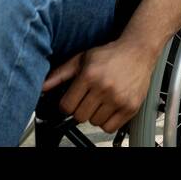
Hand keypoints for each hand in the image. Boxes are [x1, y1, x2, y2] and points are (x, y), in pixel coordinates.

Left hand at [41, 38, 158, 133]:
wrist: (138, 52)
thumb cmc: (109, 55)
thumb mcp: (82, 59)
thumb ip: (60, 74)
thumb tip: (43, 86)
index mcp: (89, 75)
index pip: (67, 106)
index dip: (66, 105)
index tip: (71, 100)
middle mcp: (104, 88)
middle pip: (79, 116)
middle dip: (80, 109)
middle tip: (86, 99)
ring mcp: (118, 99)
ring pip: (94, 122)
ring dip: (94, 115)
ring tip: (100, 100)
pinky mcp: (130, 107)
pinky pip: (110, 127)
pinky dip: (107, 121)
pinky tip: (109, 108)